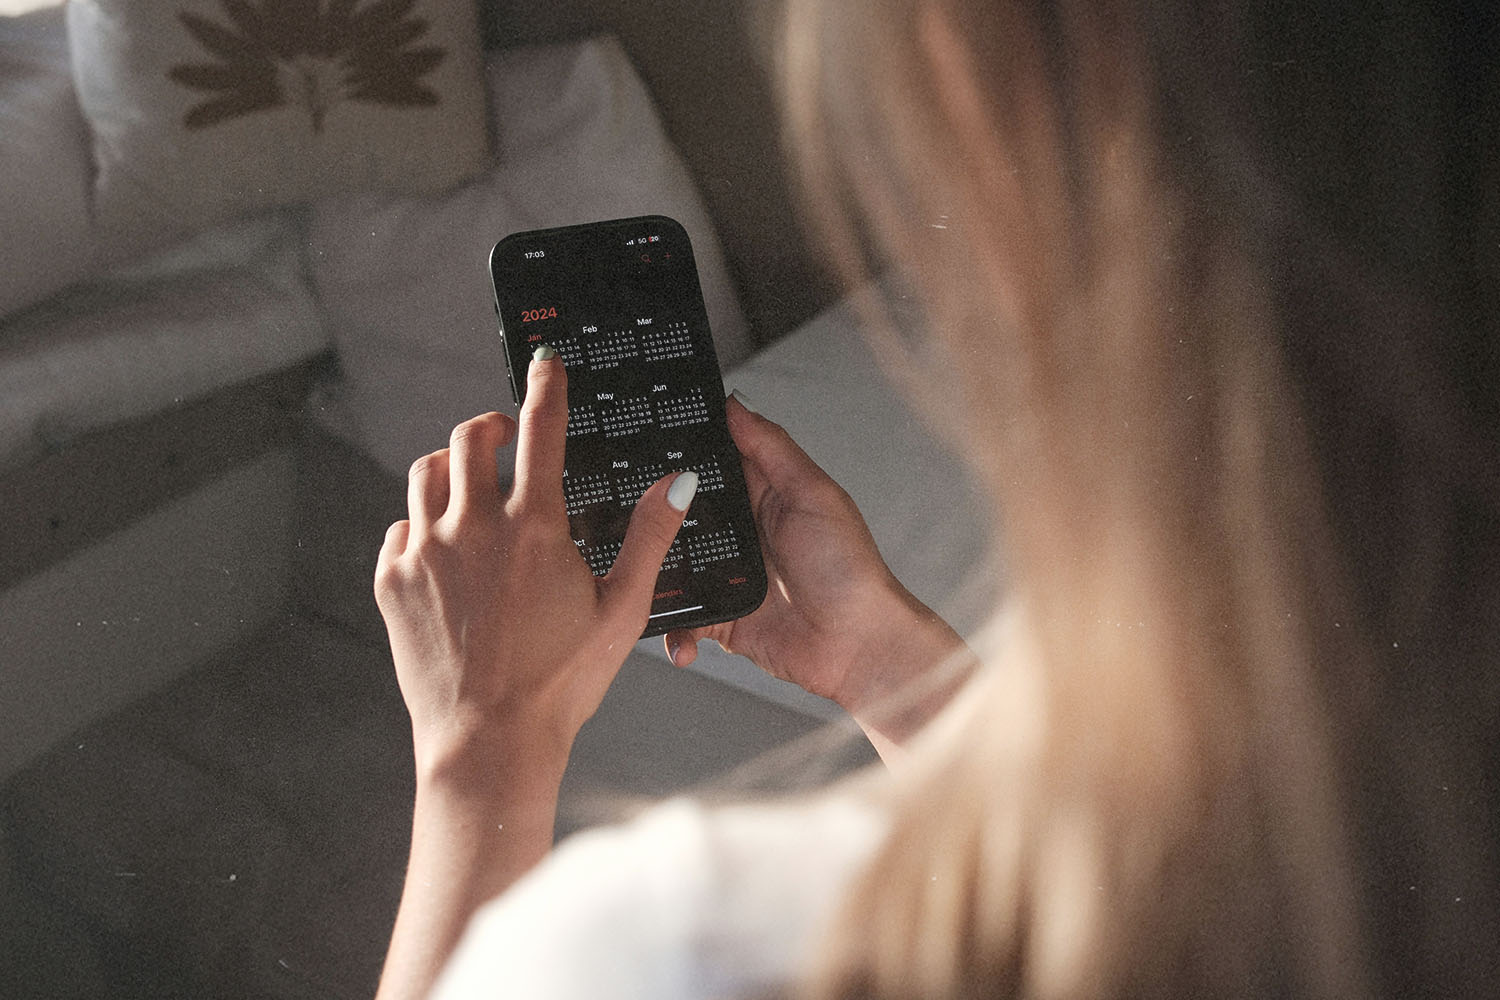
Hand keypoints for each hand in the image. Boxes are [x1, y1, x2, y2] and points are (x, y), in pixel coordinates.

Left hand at [373, 347, 698, 999]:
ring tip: (473, 490)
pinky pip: (400, 527)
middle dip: (491, 425)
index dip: (545, 385)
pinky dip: (422, 525)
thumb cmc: (560, 684)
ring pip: (426, 473)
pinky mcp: (393, 581)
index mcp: (534, 529)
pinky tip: (446, 551)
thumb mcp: (622, 611)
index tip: (544, 360)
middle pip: (469, 437)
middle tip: (506, 438)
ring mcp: (425, 553)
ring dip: (452, 469)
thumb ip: (650, 537)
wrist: (488, 743)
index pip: (541, 429)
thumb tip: (676, 483)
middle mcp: (472, 528)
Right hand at [665, 396, 971, 753]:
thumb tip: (735, 402)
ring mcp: (726, 576)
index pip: (711, 462)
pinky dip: (673, 629)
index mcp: (761, 494)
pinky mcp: (720, 617)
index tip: (641, 437)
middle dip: (652, 516)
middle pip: (679, 514)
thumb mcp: (813, 494)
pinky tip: (676, 633)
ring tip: (636, 576)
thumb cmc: (849, 569)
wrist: (858, 646)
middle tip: (622, 512)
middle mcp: (739, 532)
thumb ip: (771, 447)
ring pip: (670, 566)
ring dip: (654, 573)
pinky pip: (681, 619)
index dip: (679, 451)